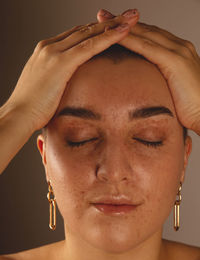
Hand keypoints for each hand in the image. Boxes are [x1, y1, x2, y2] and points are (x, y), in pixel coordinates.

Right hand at [6, 13, 137, 130]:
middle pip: (85, 29)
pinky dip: (108, 38)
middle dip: (108, 22)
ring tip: (132, 18)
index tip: (113, 27)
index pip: (76, 35)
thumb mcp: (47, 87)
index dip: (96, 30)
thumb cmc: (32, 106)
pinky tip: (124, 32)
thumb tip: (69, 85)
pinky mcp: (60, 63)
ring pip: (89, 34)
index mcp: (47, 51)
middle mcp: (50, 46)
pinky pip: (89, 47)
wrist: (19, 115)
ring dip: (113, 25)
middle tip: (129, 15)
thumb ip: (58, 79)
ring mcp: (54, 52)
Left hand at [97, 9, 199, 134]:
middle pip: (146, 30)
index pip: (151, 37)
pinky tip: (114, 37)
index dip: (131, 30)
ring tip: (102, 20)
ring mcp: (178, 52)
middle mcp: (179, 47)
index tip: (112, 26)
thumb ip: (160, 81)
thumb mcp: (172, 90)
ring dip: (122, 27)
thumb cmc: (189, 109)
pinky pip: (147, 48)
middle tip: (102, 16)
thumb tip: (144, 86)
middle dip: (122, 23)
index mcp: (178, 53)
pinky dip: (130, 41)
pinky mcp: (175, 62)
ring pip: (145, 35)